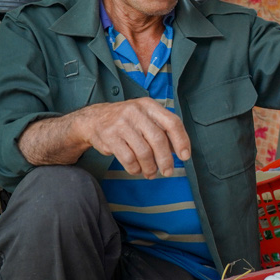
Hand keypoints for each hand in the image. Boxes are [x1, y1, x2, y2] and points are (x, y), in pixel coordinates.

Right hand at [19, 97, 191, 178]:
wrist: (94, 119)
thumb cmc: (127, 121)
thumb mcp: (146, 117)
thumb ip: (163, 130)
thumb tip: (180, 151)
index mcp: (149, 106)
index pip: (172, 122)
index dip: (181, 141)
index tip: (185, 156)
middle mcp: (136, 112)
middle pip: (158, 140)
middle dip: (165, 160)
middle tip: (168, 172)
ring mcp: (121, 123)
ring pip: (143, 152)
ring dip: (150, 167)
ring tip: (151, 173)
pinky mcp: (109, 136)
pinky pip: (128, 158)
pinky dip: (135, 168)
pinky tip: (137, 170)